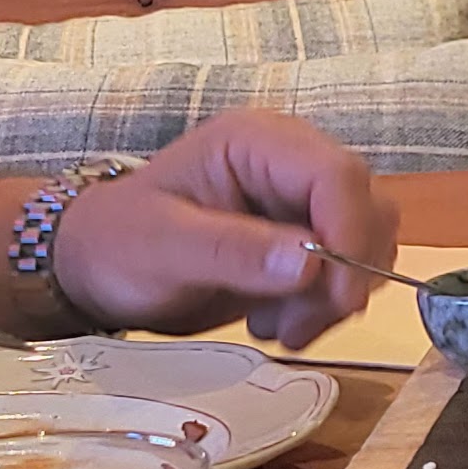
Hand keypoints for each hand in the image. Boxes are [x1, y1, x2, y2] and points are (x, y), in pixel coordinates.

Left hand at [49, 110, 401, 351]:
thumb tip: (311, 262)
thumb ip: (233, 251)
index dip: (351, 235)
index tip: (335, 297)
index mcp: (257, 142)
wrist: (99, 269)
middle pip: (366, 210)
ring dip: (334, 299)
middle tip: (293, 326)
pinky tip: (274, 322)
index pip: (338, 175)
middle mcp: (290, 165)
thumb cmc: (119, 243)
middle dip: (344, 276)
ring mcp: (301, 204)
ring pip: (368, 246)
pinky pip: (349, 274)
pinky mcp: (306, 243)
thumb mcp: (163, 247)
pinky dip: (325, 308)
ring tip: (273, 326)